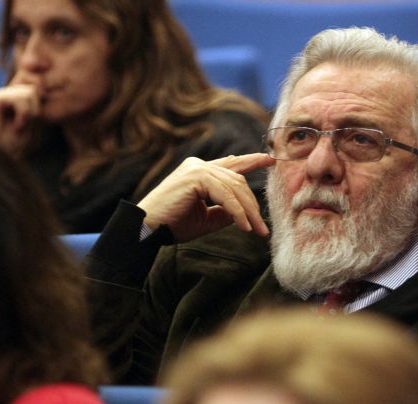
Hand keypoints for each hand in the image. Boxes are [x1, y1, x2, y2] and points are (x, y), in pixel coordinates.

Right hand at [0, 83, 41, 154]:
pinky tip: (18, 126)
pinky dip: (23, 113)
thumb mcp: (38, 124)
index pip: (40, 90)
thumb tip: (40, 88)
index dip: (45, 106)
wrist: (0, 156)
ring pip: (30, 91)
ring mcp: (1, 95)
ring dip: (31, 113)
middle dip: (38, 109)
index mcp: (20, 100)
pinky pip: (18, 97)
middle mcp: (9, 94)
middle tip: (30, 125)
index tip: (40, 123)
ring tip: (22, 126)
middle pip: (36, 89)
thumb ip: (40, 106)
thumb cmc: (20, 144)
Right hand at [137, 153, 274, 241]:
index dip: (252, 160)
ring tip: (256, 231)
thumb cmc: (173, 225)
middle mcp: (199, 165)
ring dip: (248, 212)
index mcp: (200, 171)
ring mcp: (197, 169)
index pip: (231, 164)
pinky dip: (237, 212)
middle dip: (253, 204)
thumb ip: (225, 211)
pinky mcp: (196, 177)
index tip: (270, 160)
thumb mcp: (206, 218)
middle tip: (263, 228)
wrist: (147, 229)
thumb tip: (246, 213)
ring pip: (235, 187)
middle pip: (238, 180)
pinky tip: (244, 226)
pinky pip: (225, 195)